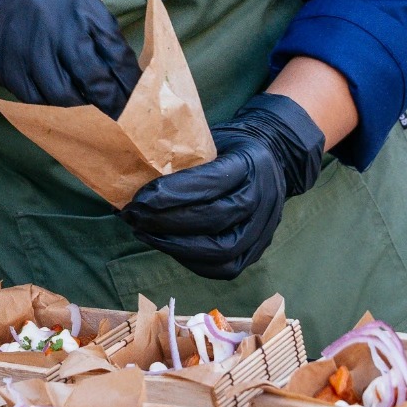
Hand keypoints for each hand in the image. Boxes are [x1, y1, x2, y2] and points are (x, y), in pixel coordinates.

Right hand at [0, 0, 139, 118]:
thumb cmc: (42, 3)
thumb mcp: (76, 1)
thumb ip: (100, 31)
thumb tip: (127, 74)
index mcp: (78, 3)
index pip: (113, 48)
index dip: (128, 77)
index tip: (138, 96)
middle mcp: (54, 25)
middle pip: (92, 75)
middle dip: (111, 100)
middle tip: (122, 115)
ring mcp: (30, 49)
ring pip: (66, 95)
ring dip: (83, 108)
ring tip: (94, 111)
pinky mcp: (12, 70)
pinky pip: (41, 99)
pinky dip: (55, 106)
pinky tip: (64, 104)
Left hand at [119, 93, 324, 279]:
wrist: (274, 160)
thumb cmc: (230, 147)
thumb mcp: (211, 138)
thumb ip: (184, 156)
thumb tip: (133, 174)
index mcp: (249, 163)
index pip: (210, 182)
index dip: (172, 193)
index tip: (139, 197)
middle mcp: (262, 198)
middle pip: (214, 218)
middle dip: (167, 221)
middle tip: (134, 217)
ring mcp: (263, 228)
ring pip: (221, 250)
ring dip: (176, 246)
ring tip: (144, 233)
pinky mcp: (257, 251)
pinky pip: (225, 268)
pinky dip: (192, 262)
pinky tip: (166, 247)